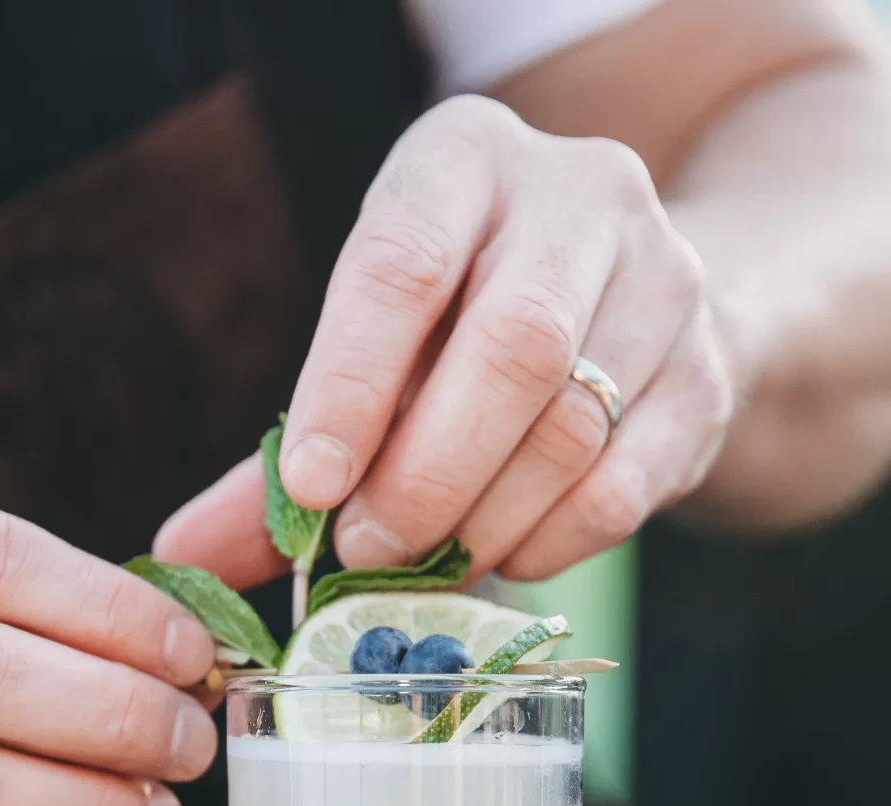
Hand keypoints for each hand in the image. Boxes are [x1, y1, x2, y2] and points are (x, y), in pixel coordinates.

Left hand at [156, 96, 731, 586]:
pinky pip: (627, 482)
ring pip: (571, 423)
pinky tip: (507, 553)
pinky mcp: (708, 373)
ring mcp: (665, 276)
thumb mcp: (376, 348)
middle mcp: (580, 193)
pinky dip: (553, 540)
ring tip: (429, 563)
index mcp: (466, 157)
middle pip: (510, 348)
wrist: (636, 307)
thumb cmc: (465, 328)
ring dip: (485, 518)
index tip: (308, 488)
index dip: (349, 385)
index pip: (402, 264)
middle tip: (368, 547)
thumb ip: (289, 448)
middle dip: (425, 473)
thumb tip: (183, 555)